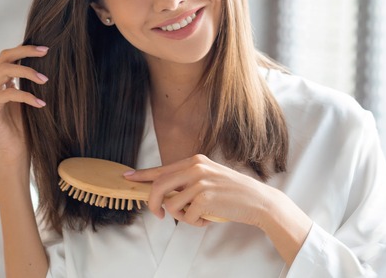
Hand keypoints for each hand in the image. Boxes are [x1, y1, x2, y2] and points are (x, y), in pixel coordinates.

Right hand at [0, 45, 48, 167]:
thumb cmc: (24, 131)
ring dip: (27, 72)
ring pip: (4, 71)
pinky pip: (7, 94)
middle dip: (25, 51)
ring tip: (45, 80)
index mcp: (0, 83)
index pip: (9, 57)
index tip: (46, 49)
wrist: (12, 156)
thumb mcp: (30, 103)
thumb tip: (48, 68)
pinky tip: (41, 104)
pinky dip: (26, 96)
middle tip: (45, 52)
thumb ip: (31, 86)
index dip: (25, 49)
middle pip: (4, 57)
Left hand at [125, 154, 274, 226]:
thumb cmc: (233, 192)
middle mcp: (196, 168)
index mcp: (195, 161)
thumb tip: (163, 193)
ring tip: (199, 216)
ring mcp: (200, 182)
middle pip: (158, 187)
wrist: (258, 201)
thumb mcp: (209, 178)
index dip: (142, 175)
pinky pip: (187, 218)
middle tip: (159, 214)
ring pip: (172, 206)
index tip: (127, 178)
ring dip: (182, 217)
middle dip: (153, 204)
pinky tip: (209, 218)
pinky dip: (196, 223)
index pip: (162, 169)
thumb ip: (188, 181)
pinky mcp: (205, 198)